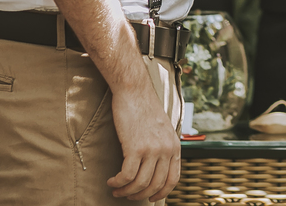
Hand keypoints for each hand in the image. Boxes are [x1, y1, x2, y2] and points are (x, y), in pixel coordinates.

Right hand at [107, 73, 180, 200]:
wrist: (134, 90)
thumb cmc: (144, 108)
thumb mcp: (162, 129)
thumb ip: (163, 147)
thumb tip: (156, 167)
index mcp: (174, 146)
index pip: (173, 179)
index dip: (160, 193)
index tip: (149, 197)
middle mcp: (166, 150)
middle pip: (155, 185)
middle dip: (139, 195)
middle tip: (127, 195)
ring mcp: (152, 149)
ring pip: (140, 183)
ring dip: (125, 191)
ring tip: (116, 189)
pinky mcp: (135, 147)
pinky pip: (127, 175)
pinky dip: (118, 182)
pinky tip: (111, 181)